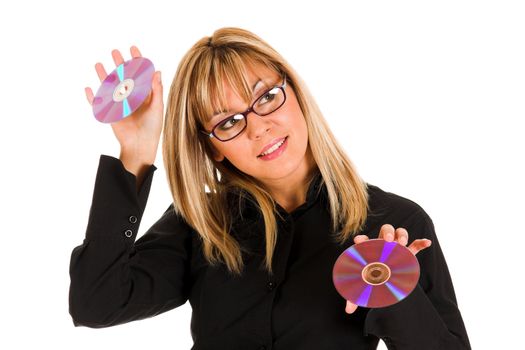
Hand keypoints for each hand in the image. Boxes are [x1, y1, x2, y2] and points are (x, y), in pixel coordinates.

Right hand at [85, 46, 163, 163]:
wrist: (141, 146)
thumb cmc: (153, 128)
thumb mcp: (157, 107)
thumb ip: (156, 90)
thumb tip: (157, 71)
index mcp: (145, 96)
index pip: (140, 75)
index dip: (137, 62)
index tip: (133, 49)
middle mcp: (132, 98)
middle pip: (124, 78)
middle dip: (120, 64)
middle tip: (115, 52)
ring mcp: (121, 106)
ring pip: (110, 87)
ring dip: (104, 76)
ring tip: (99, 64)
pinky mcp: (112, 115)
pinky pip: (99, 105)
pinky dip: (93, 98)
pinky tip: (88, 89)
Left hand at [344, 224, 431, 313]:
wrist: (386, 281)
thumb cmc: (373, 281)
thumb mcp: (364, 289)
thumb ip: (355, 298)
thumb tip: (348, 311)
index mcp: (370, 250)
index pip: (364, 240)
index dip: (361, 239)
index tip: (359, 241)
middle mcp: (383, 245)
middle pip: (386, 230)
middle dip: (387, 232)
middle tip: (388, 240)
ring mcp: (397, 248)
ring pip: (400, 233)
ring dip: (402, 235)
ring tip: (401, 243)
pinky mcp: (409, 253)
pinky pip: (416, 245)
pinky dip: (422, 242)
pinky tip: (427, 242)